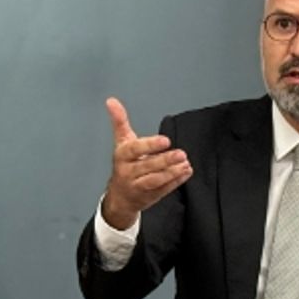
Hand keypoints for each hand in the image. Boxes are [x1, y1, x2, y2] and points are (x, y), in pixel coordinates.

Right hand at [100, 98, 191, 229]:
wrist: (119, 197)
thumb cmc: (123, 165)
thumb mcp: (121, 142)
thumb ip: (119, 121)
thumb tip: (111, 101)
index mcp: (122, 156)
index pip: (134, 150)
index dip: (150, 145)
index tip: (166, 140)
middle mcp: (129, 172)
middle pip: (147, 166)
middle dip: (165, 160)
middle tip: (181, 153)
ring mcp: (139, 186)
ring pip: (155, 180)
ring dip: (172, 172)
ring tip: (185, 163)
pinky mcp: (151, 196)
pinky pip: (164, 189)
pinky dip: (176, 181)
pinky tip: (186, 172)